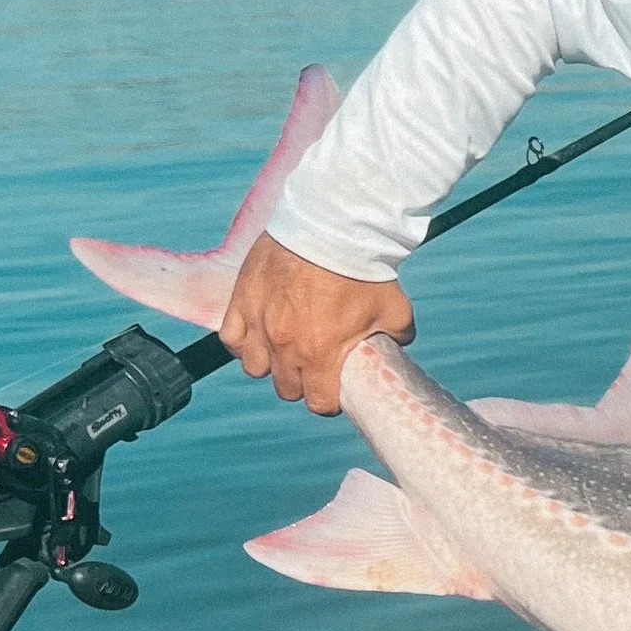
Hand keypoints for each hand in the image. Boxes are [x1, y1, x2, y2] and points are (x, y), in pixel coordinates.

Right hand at [218, 234, 414, 415]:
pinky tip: (258, 335)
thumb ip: (397, 336)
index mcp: (320, 355)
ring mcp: (259, 323)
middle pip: (286, 388)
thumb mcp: (395, 310)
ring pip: (255, 367)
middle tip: (315, 367)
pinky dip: (243, 342)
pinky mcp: (241, 300)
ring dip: (271, 365)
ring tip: (286, 350)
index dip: (329, 402)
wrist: (332, 227)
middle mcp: (284, 346)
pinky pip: (231, 338)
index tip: (335, 391)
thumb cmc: (364, 270)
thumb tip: (398, 346)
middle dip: (303, 383)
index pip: (318, 403)